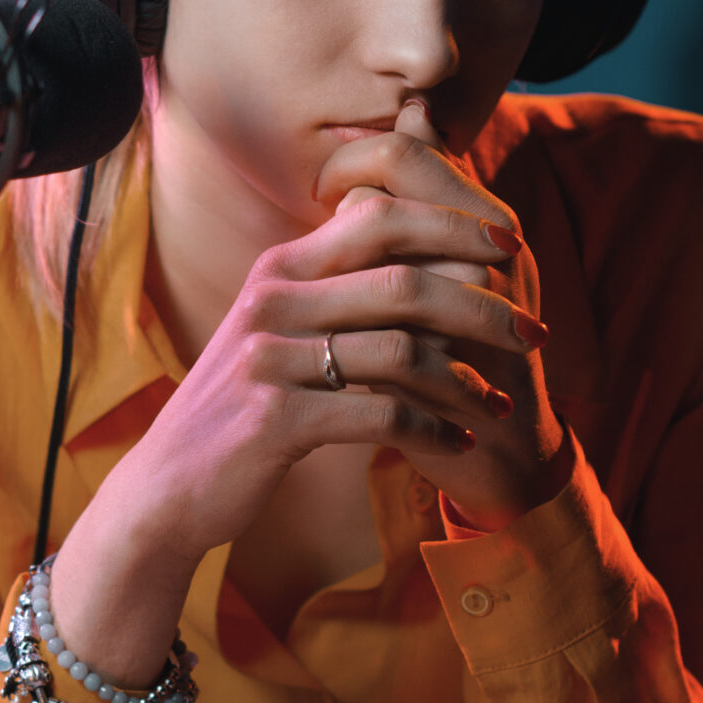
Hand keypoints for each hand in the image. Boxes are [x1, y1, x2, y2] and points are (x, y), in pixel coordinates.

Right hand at [102, 133, 541, 570]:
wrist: (169, 487)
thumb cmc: (242, 406)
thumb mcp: (274, 327)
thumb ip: (328, 279)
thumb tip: (394, 221)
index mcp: (280, 269)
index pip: (378, 216)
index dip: (452, 224)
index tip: (510, 245)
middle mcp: (272, 301)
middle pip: (403, 282)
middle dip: (482, 306)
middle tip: (533, 332)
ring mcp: (270, 360)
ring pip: (401, 352)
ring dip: (467, 381)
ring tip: (500, 405)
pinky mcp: (276, 420)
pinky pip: (381, 415)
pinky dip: (433, 430)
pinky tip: (459, 445)